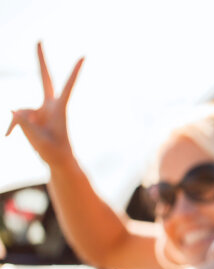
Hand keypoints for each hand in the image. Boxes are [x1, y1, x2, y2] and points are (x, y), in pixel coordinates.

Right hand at [6, 42, 83, 165]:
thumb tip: (13, 110)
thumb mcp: (40, 142)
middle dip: (40, 60)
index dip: (75, 72)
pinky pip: (17, 119)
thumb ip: (25, 126)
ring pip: (22, 111)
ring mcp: (41, 109)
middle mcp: (51, 105)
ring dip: (20, 126)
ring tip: (26, 138)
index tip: (84, 57)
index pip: (68, 86)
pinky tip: (7, 137)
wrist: (57, 160)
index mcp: (60, 109)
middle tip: (39, 40)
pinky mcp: (32, 115)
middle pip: (44, 78)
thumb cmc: (55, 152)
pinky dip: (13, 128)